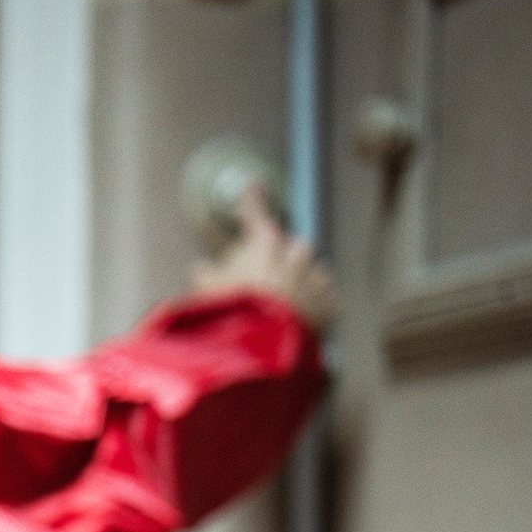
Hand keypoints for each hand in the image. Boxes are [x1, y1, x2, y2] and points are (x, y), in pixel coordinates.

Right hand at [190, 185, 339, 328]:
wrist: (261, 344)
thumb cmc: (232, 311)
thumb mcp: (206, 289)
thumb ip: (207, 274)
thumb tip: (202, 268)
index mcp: (264, 245)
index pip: (256, 214)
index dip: (253, 200)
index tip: (254, 187)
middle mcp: (295, 257)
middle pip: (293, 245)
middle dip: (284, 254)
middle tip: (267, 273)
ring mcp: (315, 280)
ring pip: (314, 271)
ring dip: (301, 280)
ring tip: (285, 301)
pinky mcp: (329, 306)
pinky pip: (326, 298)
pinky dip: (315, 304)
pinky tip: (299, 317)